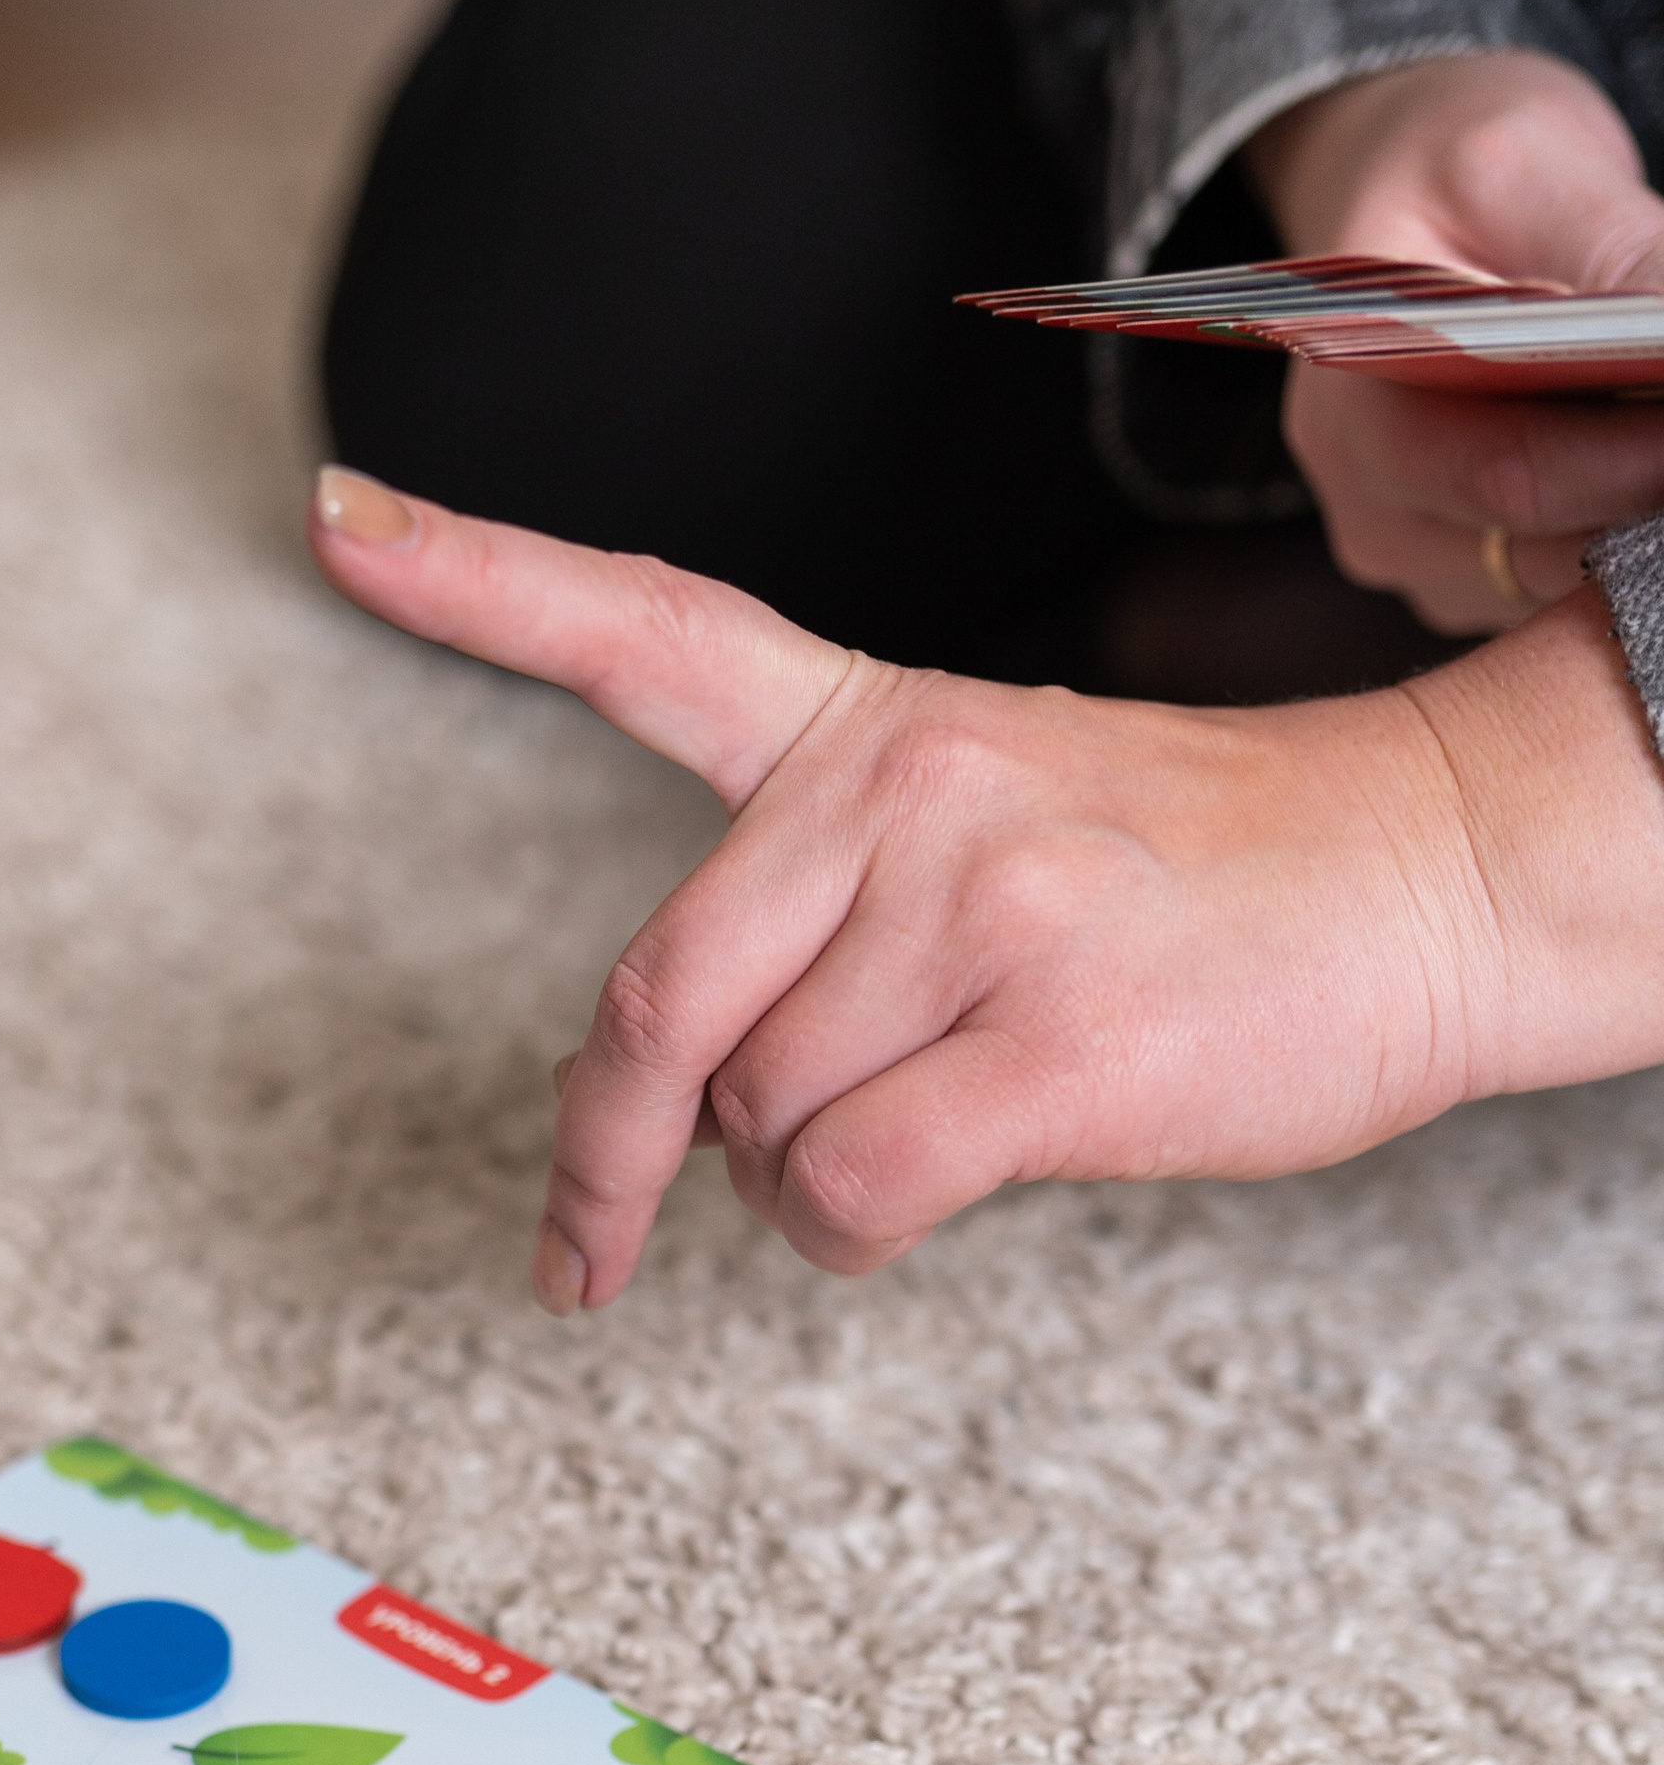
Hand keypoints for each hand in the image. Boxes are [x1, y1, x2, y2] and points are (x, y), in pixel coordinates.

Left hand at [309, 470, 1663, 1293]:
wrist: (1427, 882)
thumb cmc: (1193, 886)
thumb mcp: (985, 829)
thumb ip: (804, 920)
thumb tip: (633, 1090)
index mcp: (866, 724)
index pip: (642, 632)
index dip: (473, 577)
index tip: (337, 515)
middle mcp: (902, 792)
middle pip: (650, 1010)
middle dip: (599, 1162)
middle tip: (580, 1250)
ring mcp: (979, 908)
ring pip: (756, 1126)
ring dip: (803, 1179)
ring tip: (930, 1123)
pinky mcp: (1051, 1038)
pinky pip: (847, 1191)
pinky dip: (856, 1231)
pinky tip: (940, 1186)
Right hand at [1247, 50, 1663, 633]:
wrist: (1402, 205)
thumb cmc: (1453, 171)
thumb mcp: (1531, 169)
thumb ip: (1620, 257)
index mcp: (1354, 410)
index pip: (1509, 472)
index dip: (1638, 455)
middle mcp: (1370, 510)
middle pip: (1545, 546)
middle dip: (1653, 485)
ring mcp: (1416, 558)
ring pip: (1565, 578)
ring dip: (1645, 510)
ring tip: (1663, 410)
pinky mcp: (1465, 580)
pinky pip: (1563, 581)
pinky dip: (1625, 519)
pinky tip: (1646, 449)